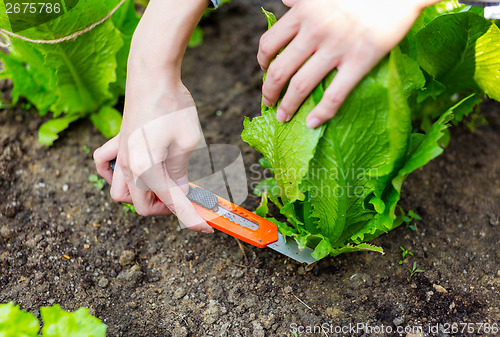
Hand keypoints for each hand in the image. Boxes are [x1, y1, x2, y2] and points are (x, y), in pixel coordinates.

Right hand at [94, 68, 212, 233]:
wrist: (152, 74)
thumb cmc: (173, 106)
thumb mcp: (188, 142)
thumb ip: (181, 172)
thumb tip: (181, 191)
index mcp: (147, 170)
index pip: (173, 203)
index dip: (192, 219)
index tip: (207, 227)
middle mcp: (129, 166)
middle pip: (143, 206)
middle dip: (168, 209)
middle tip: (188, 199)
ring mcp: (121, 154)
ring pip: (120, 193)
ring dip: (142, 197)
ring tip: (163, 188)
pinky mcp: (119, 141)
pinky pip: (105, 165)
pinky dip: (114, 174)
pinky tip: (131, 170)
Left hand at [258, 0, 428, 127]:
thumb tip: (284, 1)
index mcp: (303, 12)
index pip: (269, 43)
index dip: (262, 61)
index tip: (264, 70)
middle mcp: (314, 31)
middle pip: (279, 70)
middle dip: (269, 91)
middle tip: (269, 101)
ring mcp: (336, 47)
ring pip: (300, 86)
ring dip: (287, 106)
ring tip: (282, 116)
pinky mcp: (360, 61)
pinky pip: (334, 95)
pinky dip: (320, 113)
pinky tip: (312, 123)